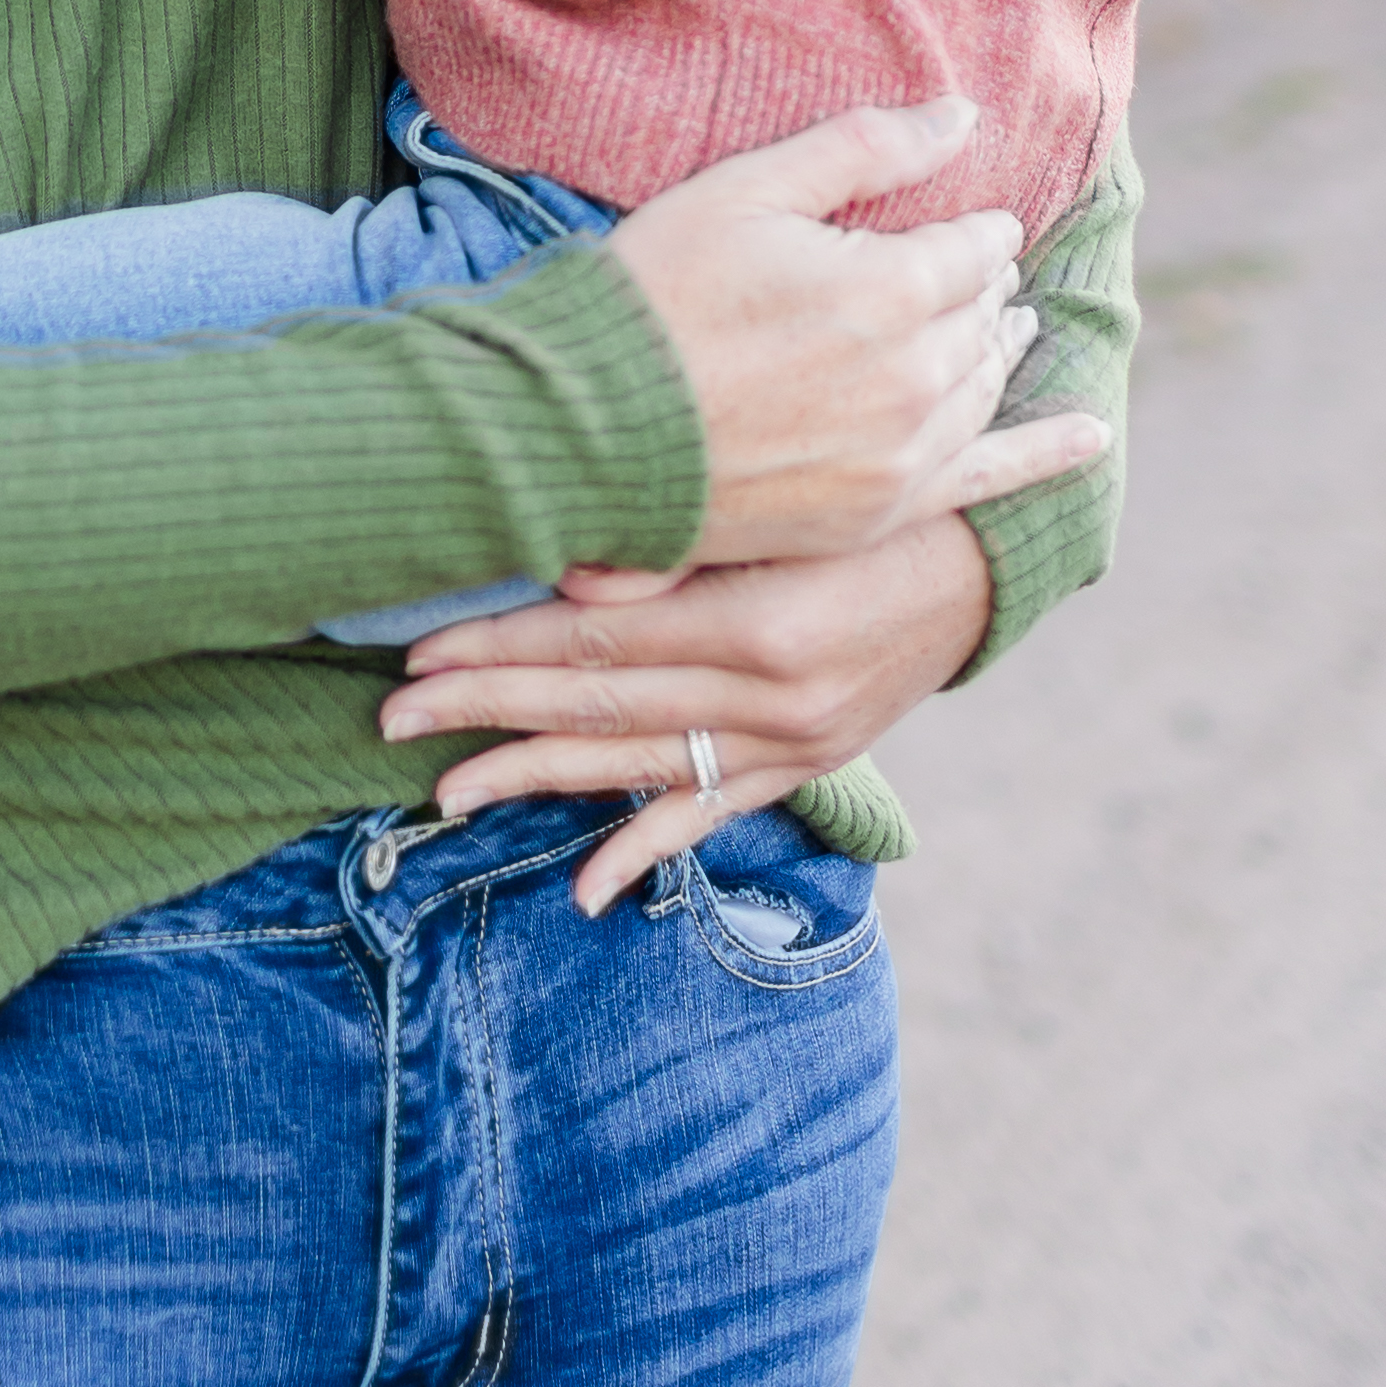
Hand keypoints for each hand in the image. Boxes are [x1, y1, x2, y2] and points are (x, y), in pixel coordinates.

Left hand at [375, 518, 995, 913]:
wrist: (992, 557)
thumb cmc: (881, 499)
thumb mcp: (791, 501)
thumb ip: (684, 546)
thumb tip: (570, 582)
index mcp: (759, 620)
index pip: (598, 642)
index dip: (501, 647)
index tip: (419, 653)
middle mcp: (773, 695)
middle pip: (600, 706)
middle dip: (487, 710)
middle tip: (393, 717)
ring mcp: (790, 742)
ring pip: (639, 766)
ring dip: (536, 776)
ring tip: (449, 792)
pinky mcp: (805, 763)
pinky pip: (712, 811)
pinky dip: (645, 848)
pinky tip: (585, 887)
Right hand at [604, 96, 1106, 567]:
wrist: (582, 430)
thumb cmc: (653, 296)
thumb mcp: (747, 192)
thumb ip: (865, 148)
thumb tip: (965, 114)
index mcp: (892, 289)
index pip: (974, 247)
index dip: (970, 230)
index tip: (963, 224)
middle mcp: (916, 378)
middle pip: (983, 317)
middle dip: (981, 288)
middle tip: (972, 274)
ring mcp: (902, 456)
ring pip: (984, 387)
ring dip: (997, 349)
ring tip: (1004, 328)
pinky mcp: (877, 513)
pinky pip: (987, 481)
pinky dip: (1046, 458)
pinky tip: (1091, 439)